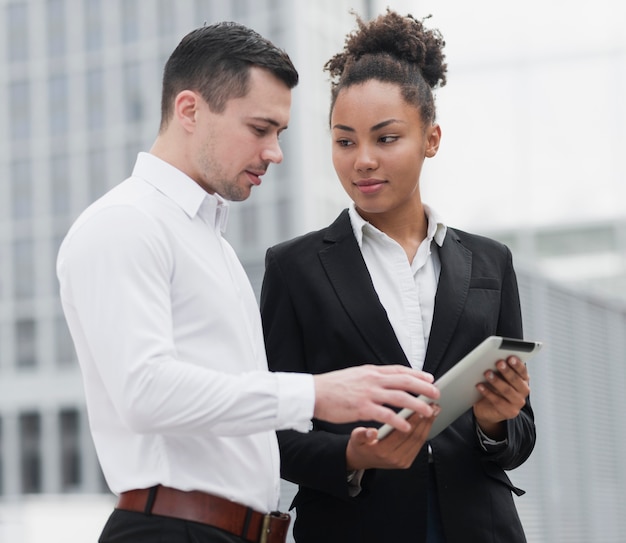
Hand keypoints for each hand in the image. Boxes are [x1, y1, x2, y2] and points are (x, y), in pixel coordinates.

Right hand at [313, 364, 439, 430]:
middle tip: (436, 393)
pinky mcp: (362, 407)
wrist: (313, 393)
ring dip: (417, 404)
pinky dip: (399, 421)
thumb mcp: (355, 375)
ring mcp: (368, 393)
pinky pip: (386, 414)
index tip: (430, 378)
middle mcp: (372, 379)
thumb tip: (383, 379)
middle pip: (405, 381)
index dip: (417, 374)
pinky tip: (407, 427)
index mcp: (371, 371)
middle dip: (423, 387)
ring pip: (400, 397)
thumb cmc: (332, 387)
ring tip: (428, 411)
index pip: (399, 370)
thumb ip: (370, 377)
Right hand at [345, 408, 439, 470]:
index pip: (402, 433)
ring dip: (428, 425)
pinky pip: (419, 444)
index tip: (420, 406)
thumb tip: (372, 432)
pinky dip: (425, 430)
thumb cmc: (359, 444)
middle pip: (415, 437)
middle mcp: (394, 458)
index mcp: (382, 451)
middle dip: (425, 420)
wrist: (361, 460)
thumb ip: (362, 434)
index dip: (413, 420)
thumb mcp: (355, 437)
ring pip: (420, 441)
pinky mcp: (407, 461)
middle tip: (432, 405)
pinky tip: (429, 420)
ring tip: (434, 410)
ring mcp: (402, 461)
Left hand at [473, 356, 529, 438]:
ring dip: (496, 381)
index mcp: (523, 380)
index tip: (510, 357)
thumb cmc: (495, 388)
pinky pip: (497, 401)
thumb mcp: (499, 377)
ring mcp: (518, 403)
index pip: (522, 371)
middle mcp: (523, 391)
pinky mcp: (509, 412)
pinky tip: (479, 385)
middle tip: (498, 363)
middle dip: (507, 371)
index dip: (517, 365)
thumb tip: (493, 358)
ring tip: (487, 373)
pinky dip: (487, 392)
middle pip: (516, 380)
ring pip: (507, 391)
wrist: (489, 409)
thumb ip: (500, 369)